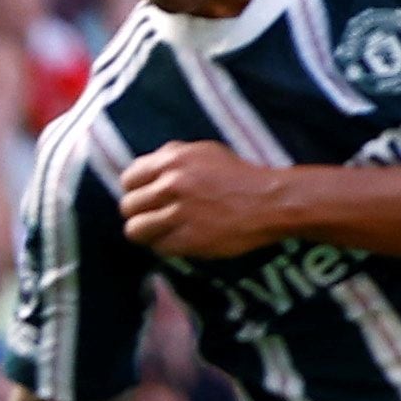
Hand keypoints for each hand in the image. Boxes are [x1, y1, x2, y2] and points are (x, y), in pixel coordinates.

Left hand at [119, 141, 291, 259]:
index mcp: (173, 160)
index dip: (136, 190)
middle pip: (128, 206)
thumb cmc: (239, 176)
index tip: (148, 197)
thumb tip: (140, 173)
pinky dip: (167, 246)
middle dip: (141, 212)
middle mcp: (172, 184)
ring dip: (148, 232)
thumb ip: (170, 158)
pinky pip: (158, 247)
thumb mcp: (204, 153)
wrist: (272, 202)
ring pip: (136, 230)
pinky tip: (182, 239)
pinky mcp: (189, 239)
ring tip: (164, 231)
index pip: (128, 179)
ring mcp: (179, 213)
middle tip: (158, 216)